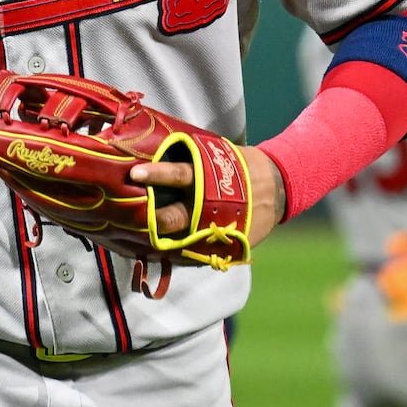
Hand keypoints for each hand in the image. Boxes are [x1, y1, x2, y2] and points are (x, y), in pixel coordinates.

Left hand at [129, 145, 284, 247]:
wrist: (278, 187)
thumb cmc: (240, 167)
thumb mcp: (218, 157)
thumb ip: (192, 161)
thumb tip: (156, 150)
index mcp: (207, 179)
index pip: (178, 175)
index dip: (155, 174)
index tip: (135, 173)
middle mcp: (209, 206)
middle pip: (174, 217)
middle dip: (151, 220)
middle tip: (128, 219)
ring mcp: (216, 230)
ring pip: (181, 242)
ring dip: (159, 244)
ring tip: (135, 244)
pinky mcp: (224, 247)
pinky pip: (196, 256)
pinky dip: (178, 256)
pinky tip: (160, 255)